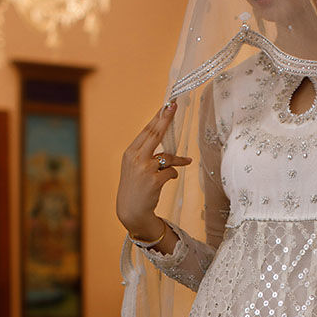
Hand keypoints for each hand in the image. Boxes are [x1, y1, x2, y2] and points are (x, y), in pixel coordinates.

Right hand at [116, 101, 191, 243]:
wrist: (131, 211)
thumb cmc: (135, 188)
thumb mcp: (135, 167)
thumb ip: (146, 153)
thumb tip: (163, 139)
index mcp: (130, 153)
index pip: (146, 131)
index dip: (157, 118)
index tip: (166, 105)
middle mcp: (136, 158)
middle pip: (154, 134)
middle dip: (165, 119)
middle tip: (174, 106)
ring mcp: (144, 169)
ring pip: (167, 156)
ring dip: (179, 159)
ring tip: (187, 161)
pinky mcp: (154, 181)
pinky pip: (171, 172)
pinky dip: (173, 173)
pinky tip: (170, 178)